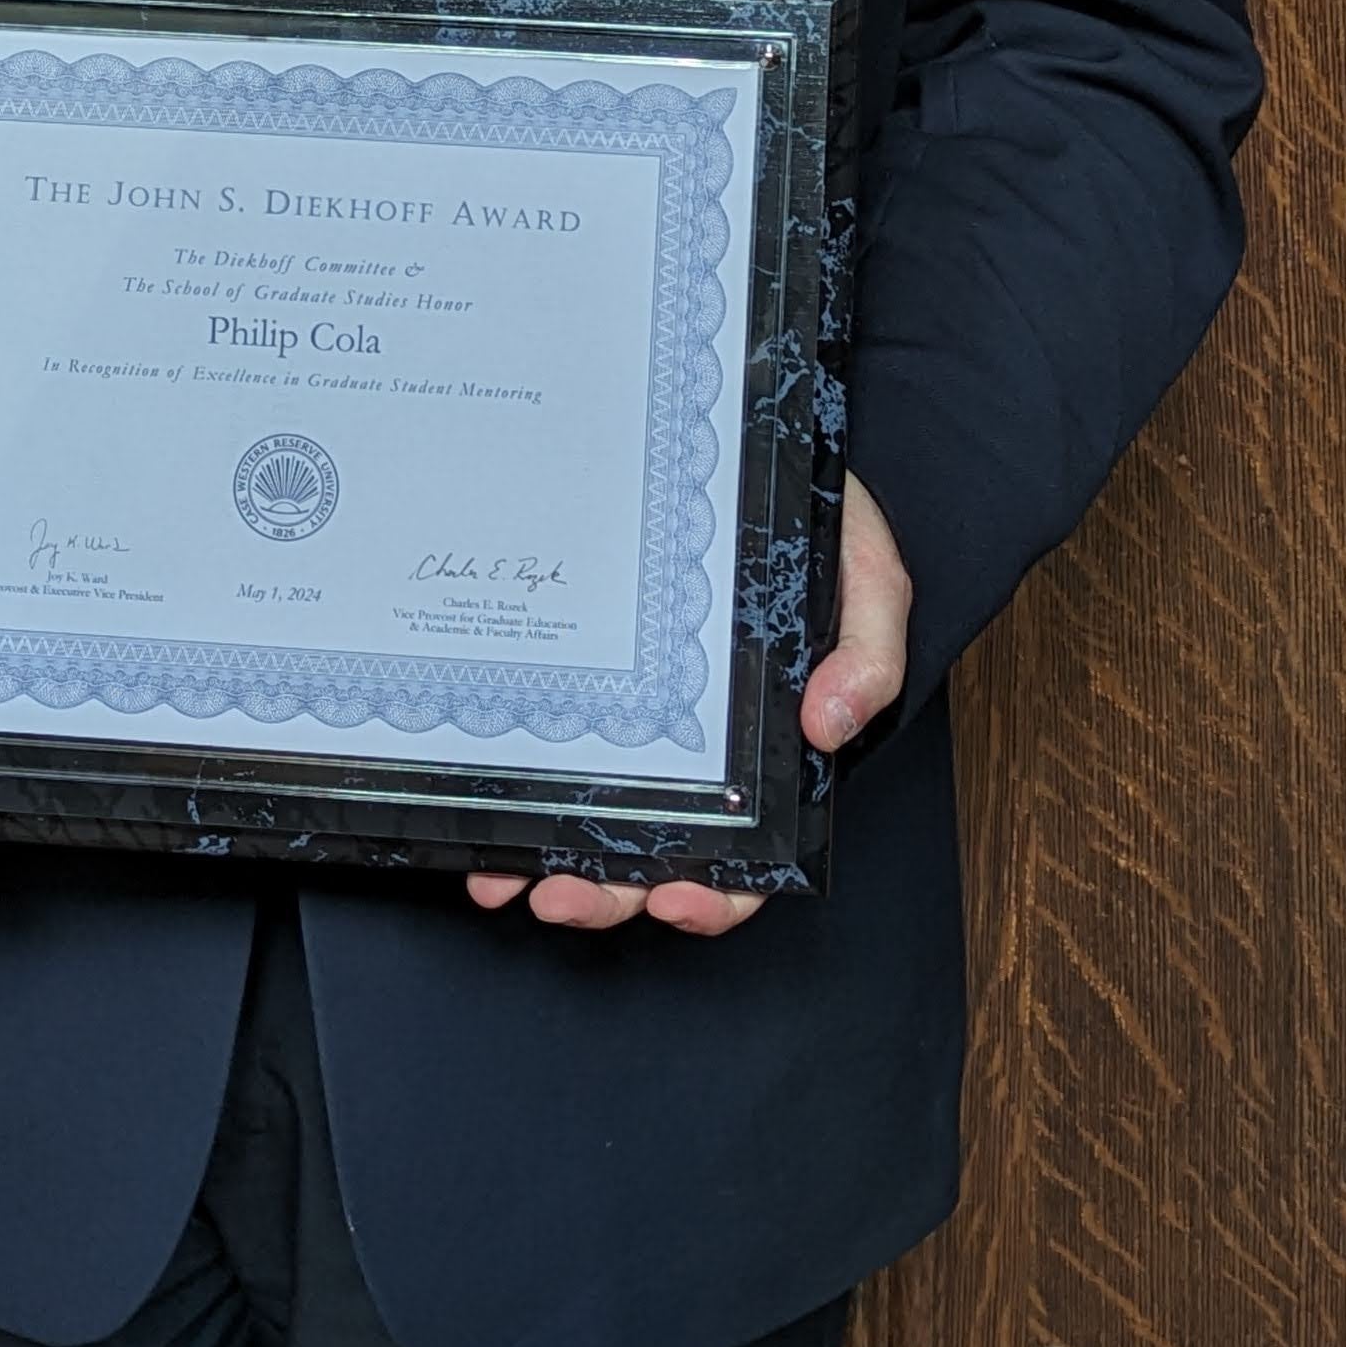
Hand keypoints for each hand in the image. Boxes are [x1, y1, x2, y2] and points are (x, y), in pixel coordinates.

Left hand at [465, 470, 910, 936]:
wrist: (743, 446)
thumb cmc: (814, 523)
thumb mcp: (867, 577)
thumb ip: (868, 654)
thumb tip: (831, 725)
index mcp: (763, 752)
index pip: (745, 858)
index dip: (712, 898)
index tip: (673, 900)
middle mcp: (692, 753)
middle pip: (650, 857)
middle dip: (603, 892)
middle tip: (559, 893)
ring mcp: (629, 720)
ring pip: (585, 820)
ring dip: (543, 858)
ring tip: (504, 874)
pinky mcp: (580, 678)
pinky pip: (540, 748)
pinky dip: (510, 789)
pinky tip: (477, 805)